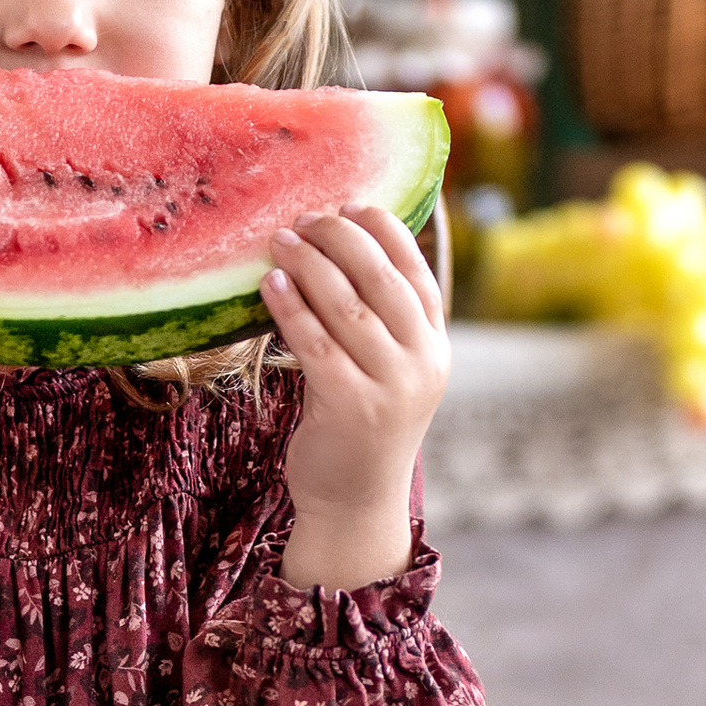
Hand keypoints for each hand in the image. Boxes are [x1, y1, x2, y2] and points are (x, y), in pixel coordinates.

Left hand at [264, 207, 448, 588]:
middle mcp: (422, 361)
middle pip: (380, 277)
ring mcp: (389, 385)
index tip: (348, 204)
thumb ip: (381, 319)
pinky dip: (290, 306)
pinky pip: (314, 342)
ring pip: (346, 304)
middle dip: (339, 237)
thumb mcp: (390, 369)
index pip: (415, 269)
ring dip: (309, 263)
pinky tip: (269, 284)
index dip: (382, 229)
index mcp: (436, 344)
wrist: (356, 501)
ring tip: (279, 240)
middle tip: (303, 218)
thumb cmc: (362, 425)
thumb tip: (342, 245)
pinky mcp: (349, 406)